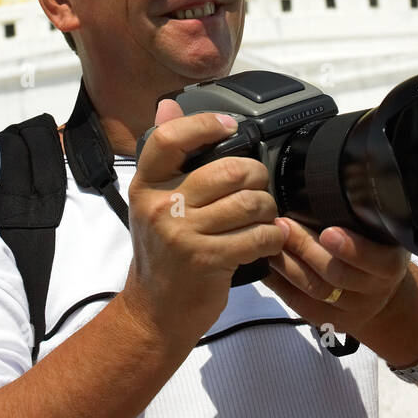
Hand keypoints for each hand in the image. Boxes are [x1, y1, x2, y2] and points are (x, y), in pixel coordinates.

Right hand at [121, 100, 290, 348]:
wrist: (155, 311)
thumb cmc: (162, 254)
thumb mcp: (152, 201)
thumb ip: (165, 156)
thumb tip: (167, 106)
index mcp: (146, 184)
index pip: (168, 138)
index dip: (203, 124)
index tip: (228, 126)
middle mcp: (161, 205)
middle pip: (228, 169)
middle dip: (256, 177)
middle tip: (258, 188)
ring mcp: (183, 233)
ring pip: (249, 202)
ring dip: (266, 209)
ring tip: (263, 216)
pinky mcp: (207, 260)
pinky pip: (257, 235)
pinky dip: (272, 236)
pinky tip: (267, 239)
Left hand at [262, 217, 409, 341]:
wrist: (382, 297)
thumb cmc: (376, 252)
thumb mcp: (382, 234)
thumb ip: (362, 220)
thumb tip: (324, 189)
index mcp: (390, 264)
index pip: (375, 259)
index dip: (351, 248)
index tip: (328, 231)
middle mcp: (373, 290)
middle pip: (337, 274)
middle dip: (306, 248)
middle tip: (282, 224)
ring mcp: (350, 310)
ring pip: (315, 290)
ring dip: (287, 264)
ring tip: (269, 242)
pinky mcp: (328, 321)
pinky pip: (299, 304)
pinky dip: (280, 284)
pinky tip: (266, 266)